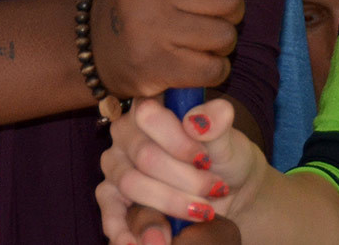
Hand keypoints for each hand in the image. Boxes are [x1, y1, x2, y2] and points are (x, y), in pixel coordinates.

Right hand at [92, 0, 259, 98]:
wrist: (101, 44)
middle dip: (229, 8)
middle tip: (207, 11)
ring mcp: (145, 28)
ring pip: (225, 35)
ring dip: (222, 39)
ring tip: (200, 35)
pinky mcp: (153, 66)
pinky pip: (214, 69)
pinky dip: (214, 67)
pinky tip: (196, 59)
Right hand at [98, 98, 266, 243]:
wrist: (223, 192)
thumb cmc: (223, 158)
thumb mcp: (228, 140)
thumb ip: (218, 124)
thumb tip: (200, 120)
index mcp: (152, 107)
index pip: (149, 115)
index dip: (178, 141)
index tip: (205, 160)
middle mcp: (127, 132)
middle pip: (145, 156)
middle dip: (184, 179)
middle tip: (213, 190)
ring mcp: (116, 164)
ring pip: (132, 184)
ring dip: (169, 203)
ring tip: (199, 214)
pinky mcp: (112, 195)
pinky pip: (109, 212)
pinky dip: (123, 230)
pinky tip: (137, 244)